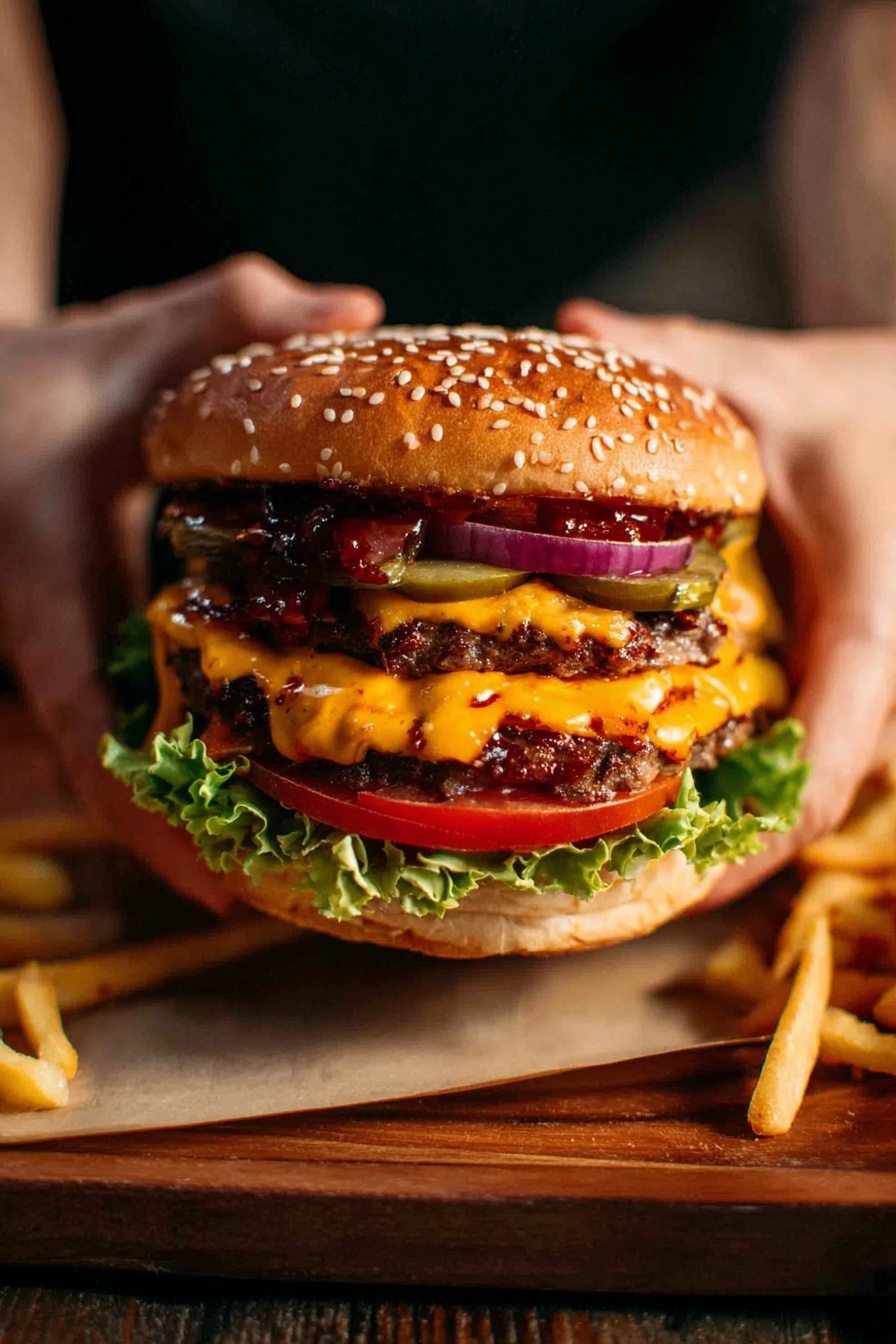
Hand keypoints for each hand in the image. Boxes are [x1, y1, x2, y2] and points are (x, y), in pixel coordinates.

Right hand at [0, 254, 382, 911]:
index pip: (90, 733)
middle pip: (106, 787)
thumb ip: (232, 313)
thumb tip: (360, 310)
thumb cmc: (38, 375)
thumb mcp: (131, 336)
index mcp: (44, 592)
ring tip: (286, 869)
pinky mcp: (79, 657)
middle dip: (186, 850)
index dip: (147, 821)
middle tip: (287, 899)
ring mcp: (56, 664)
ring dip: (185, 823)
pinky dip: (182, 765)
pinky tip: (257, 784)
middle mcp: (42, 649)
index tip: (220, 889)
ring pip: (113, 770)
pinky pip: (124, 732)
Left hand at [556, 298, 895, 902]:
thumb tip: (575, 322)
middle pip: (814, 800)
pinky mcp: (861, 678)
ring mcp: (882, 684)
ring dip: (733, 827)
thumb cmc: (874, 401)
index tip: (681, 889)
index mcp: (877, 615)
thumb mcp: (779, 377)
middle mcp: (888, 668)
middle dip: (726, 854)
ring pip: (815, 786)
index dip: (761, 843)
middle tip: (613, 879)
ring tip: (623, 852)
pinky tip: (665, 785)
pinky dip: (747, 785)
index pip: (831, 762)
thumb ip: (687, 358)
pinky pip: (812, 754)